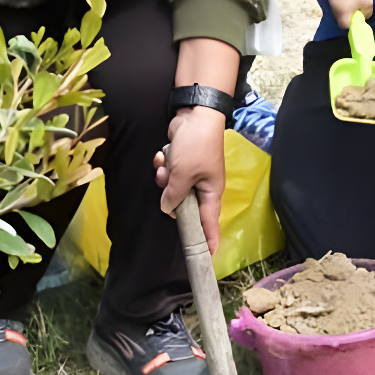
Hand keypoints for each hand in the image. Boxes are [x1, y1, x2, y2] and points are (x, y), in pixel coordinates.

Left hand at [155, 108, 227, 250]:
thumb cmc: (196, 146)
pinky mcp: (181, 163)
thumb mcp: (183, 175)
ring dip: (164, 177)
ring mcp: (191, 175)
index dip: (208, 242)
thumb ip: (173, 197)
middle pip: (183, 207)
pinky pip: (168, 173)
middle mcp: (202, 187)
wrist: (195, 115)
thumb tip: (168, 208)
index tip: (207, 259)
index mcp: (211, 193)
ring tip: (166, 164)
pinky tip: (164, 154)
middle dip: (170, 197)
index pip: (210, 224)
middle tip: (168, 184)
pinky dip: (164, 164)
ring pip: (171, 189)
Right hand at [328, 0, 372, 26]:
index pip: (345, 26)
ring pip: (337, 14)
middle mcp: (334, 8)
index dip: (352, 26)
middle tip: (356, 14)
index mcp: (342, 12)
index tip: (358, 21)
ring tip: (351, 6)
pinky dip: (341, 7)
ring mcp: (330, 2)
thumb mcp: (368, 5)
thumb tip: (360, 19)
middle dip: (348, 20)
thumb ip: (365, 16)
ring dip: (344, 13)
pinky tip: (347, 1)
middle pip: (339, 21)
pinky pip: (335, 7)